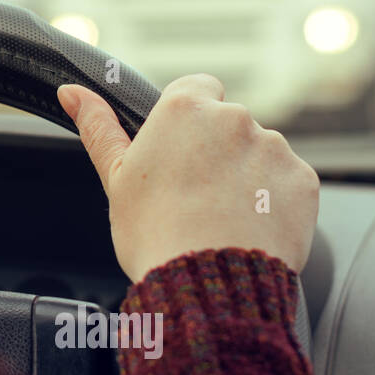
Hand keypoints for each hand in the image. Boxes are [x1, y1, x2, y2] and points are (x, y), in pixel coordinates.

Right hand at [57, 74, 319, 281]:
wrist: (208, 287)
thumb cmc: (154, 233)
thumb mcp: (115, 178)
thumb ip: (98, 127)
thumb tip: (71, 92)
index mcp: (185, 110)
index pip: (197, 87)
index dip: (188, 119)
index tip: (179, 150)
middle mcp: (235, 118)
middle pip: (228, 123)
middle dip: (216, 151)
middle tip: (194, 194)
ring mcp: (274, 148)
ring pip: (259, 153)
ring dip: (246, 175)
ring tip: (221, 217)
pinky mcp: (302, 181)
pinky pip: (286, 183)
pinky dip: (272, 200)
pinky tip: (248, 226)